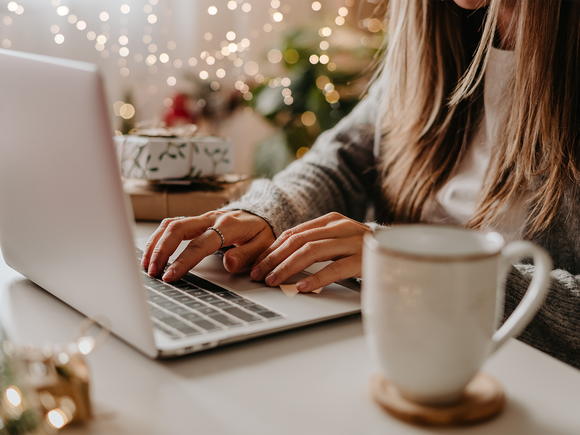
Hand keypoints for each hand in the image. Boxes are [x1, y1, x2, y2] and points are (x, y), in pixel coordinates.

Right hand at [142, 210, 274, 281]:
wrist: (261, 213)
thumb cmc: (261, 231)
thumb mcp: (263, 244)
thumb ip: (247, 254)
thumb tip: (228, 264)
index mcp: (228, 225)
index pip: (200, 243)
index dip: (183, 260)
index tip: (170, 276)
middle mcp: (210, 218)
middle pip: (177, 228)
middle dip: (161, 250)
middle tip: (152, 271)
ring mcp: (201, 218)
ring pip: (170, 224)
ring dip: (155, 244)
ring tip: (146, 265)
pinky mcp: (194, 221)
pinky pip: (171, 224)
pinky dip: (158, 238)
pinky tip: (150, 252)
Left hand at [250, 212, 370, 291]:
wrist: (401, 249)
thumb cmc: (363, 249)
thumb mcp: (337, 240)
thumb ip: (314, 243)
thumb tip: (280, 258)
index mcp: (331, 220)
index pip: (293, 233)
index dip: (272, 249)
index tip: (257, 264)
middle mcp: (340, 227)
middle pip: (298, 241)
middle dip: (274, 258)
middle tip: (259, 275)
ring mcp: (352, 241)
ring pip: (311, 251)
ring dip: (288, 267)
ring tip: (274, 281)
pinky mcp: (363, 259)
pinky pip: (335, 268)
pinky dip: (316, 279)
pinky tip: (303, 288)